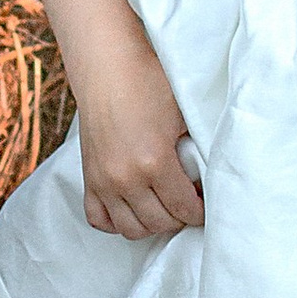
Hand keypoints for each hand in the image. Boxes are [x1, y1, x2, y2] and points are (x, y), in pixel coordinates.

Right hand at [74, 45, 204, 239]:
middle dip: (179, 218)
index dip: (200, 211)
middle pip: (159, 224)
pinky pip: (99, 220)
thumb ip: (195, 151)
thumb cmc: (149, 83)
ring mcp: (104, 181)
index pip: (185, 209)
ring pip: (131, 229)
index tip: (205, 202)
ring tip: (163, 205)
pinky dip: (117, 221)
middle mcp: (126, 178)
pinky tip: (133, 206)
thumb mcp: (183, 114)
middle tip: (187, 202)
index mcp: (154, 161)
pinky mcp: (88, 178)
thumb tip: (208, 178)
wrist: (107, 67)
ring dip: (151, 223)